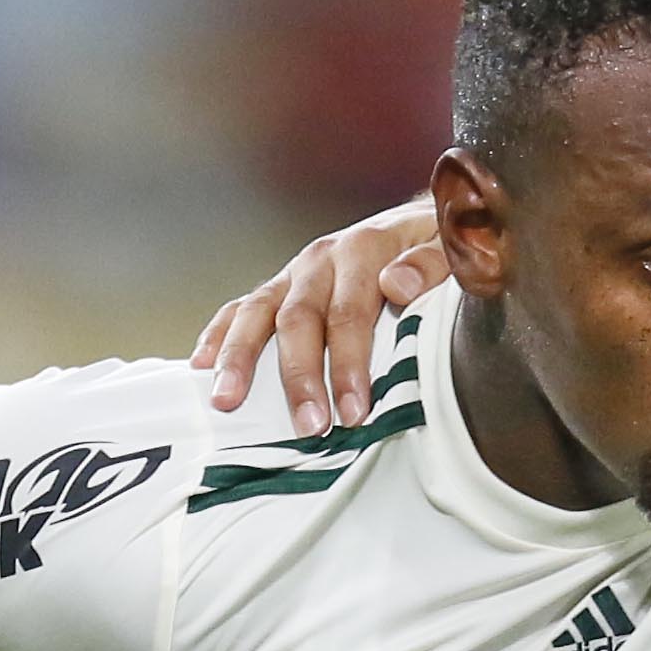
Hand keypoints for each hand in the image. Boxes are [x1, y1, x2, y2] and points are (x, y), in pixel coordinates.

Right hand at [192, 199, 437, 433]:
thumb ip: (431, 264)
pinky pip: (241, 309)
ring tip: (227, 402)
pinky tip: (202, 367)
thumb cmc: (434, 248)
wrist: (417, 223)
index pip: (349, 314)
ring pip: (257, 313)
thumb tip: (397, 284)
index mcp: (364, 249)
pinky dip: (219, 337)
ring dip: (240, 359)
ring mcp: (295, 274)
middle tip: (309, 426)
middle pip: (299, 320)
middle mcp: (321, 259)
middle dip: (300, 377)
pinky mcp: (280, 287)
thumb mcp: (447, 247)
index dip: (349, 364)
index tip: (354, 411)